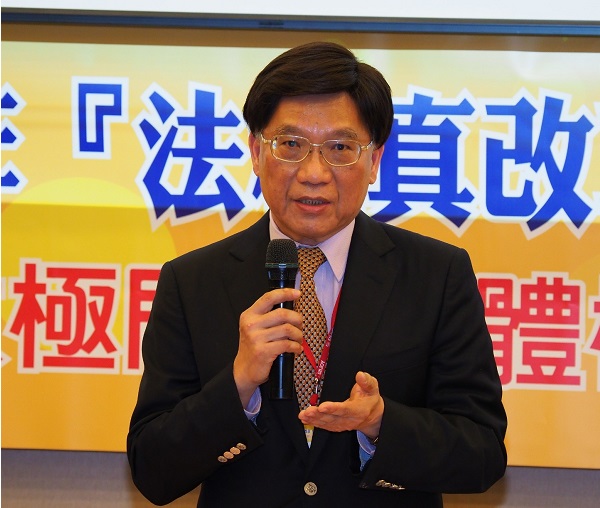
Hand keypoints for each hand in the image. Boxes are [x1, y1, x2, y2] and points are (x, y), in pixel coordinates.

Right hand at [234, 288, 302, 406]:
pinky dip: (296, 347)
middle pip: (282, 313)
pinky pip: (287, 344)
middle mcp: (251, 325)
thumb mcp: (254, 327)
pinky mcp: (263, 351)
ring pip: (287, 329)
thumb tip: (291, 307)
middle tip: (300, 325)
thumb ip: (268, 316)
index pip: (268, 298)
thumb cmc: (253, 347)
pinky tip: (296, 349)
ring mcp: (256, 338)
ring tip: (299, 339)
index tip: (297, 293)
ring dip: (298, 335)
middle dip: (297, 319)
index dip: (285, 293)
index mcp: (249, 315)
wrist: (243, 370)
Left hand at [298, 371, 383, 439]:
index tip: (322, 406)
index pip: (345, 410)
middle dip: (319, 415)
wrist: (373, 415)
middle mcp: (350, 420)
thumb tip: (360, 375)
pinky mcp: (337, 426)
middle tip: (308, 411)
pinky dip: (315, 423)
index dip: (333, 409)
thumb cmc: (370, 398)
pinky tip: (305, 420)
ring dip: (314, 419)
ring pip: (327, 423)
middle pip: (332, 418)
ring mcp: (343, 424)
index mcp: (359, 410)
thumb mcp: (373, 388)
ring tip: (304, 415)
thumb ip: (367, 381)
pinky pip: (325, 426)